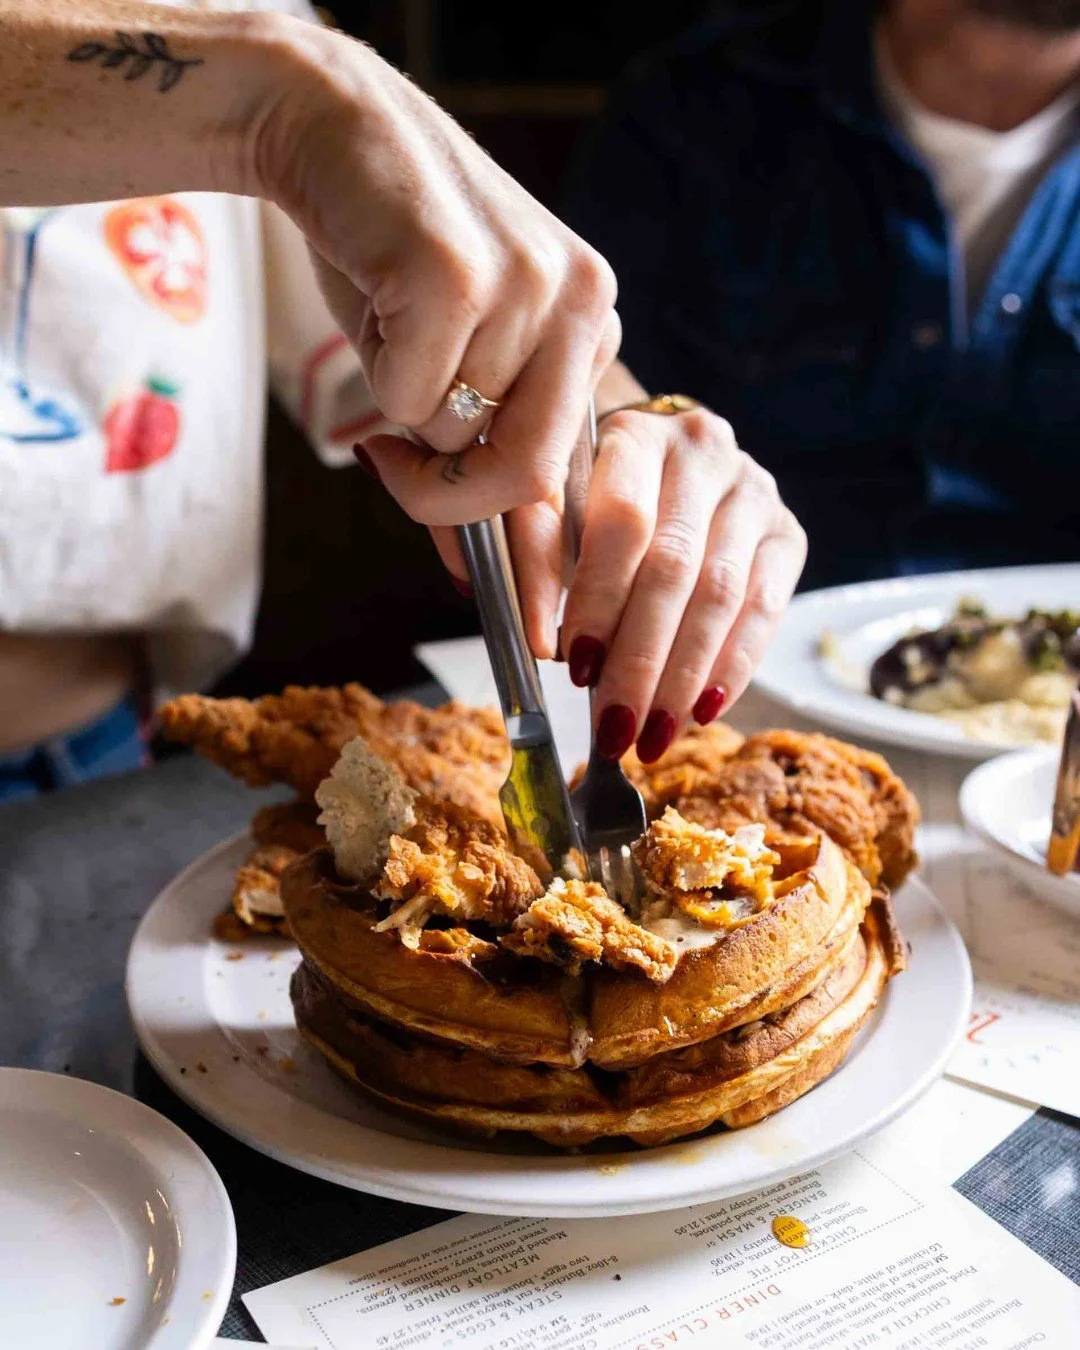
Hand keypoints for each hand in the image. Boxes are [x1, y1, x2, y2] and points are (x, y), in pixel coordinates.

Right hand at [254, 17, 618, 599]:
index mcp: (588, 320)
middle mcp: (580, 300)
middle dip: (450, 501)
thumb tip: (471, 568)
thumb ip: (471, 452)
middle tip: (392, 472)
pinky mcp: (462, 273)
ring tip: (388, 324)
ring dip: (399, 409)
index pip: (572, 469)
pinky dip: (374, 377)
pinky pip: (409, 398)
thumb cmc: (386, 255)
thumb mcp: (447, 360)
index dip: (547, 557)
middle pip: (526, 471)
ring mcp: (529, 284)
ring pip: (452, 434)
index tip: (537, 630)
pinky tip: (373, 303)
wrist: (328, 130)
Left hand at [558, 407, 805, 761]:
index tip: (575, 666)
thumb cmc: (590, 492)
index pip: (624, 523)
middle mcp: (705, 452)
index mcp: (637, 435)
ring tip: (652, 735)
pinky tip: (700, 710)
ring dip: (684, 677)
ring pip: (722, 597)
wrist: (660, 459)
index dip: (600, 600)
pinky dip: (732, 668)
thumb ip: (533, 561)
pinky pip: (765, 611)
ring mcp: (755, 491)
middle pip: (675, 569)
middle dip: (641, 660)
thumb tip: (541, 644)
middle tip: (615, 727)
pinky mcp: (786, 533)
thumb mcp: (548, 509)